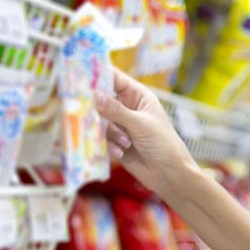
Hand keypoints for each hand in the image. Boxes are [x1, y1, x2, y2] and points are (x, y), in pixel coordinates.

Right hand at [94, 69, 197, 196]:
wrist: (169, 174)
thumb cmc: (163, 144)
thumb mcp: (141, 124)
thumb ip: (116, 110)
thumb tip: (94, 95)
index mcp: (138, 96)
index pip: (114, 78)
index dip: (98, 75)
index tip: (79, 76)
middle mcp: (128, 108)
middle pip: (102, 100)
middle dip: (97, 109)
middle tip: (87, 113)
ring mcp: (121, 125)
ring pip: (100, 121)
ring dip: (110, 133)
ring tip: (125, 143)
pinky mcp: (115, 142)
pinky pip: (102, 138)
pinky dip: (109, 145)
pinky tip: (121, 153)